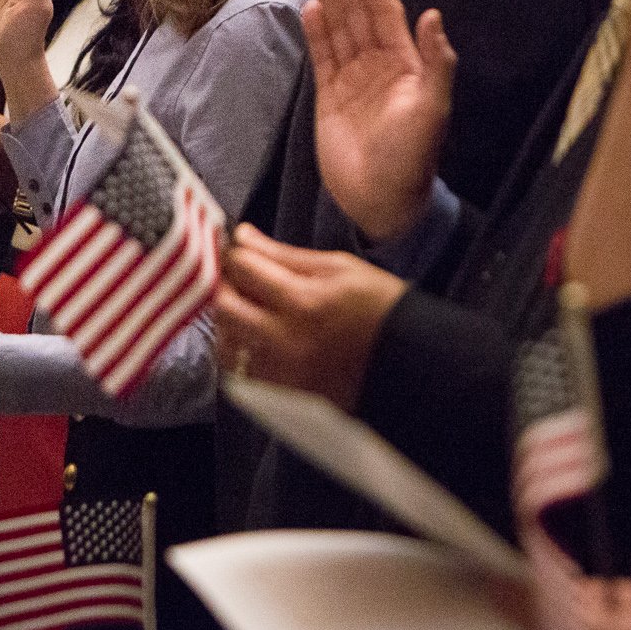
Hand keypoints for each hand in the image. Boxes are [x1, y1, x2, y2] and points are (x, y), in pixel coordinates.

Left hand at [214, 224, 404, 410]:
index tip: (239, 249)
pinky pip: (238, 369)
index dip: (236, 252)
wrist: (407, 364)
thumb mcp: (340, 268)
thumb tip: (244, 236)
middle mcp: (285, 340)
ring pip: (225, 340)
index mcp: (304, 302)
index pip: (243, 268)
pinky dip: (239, 349)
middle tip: (237, 276)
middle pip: (223, 304)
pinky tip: (256, 336)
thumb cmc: (381, 310)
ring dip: (228, 318)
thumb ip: (284, 254)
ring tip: (247, 307)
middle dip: (224, 283)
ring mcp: (280, 370)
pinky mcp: (280, 393)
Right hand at [303, 0, 455, 241]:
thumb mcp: (432, 110)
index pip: (386, 11)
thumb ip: (435, 62)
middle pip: (359, 10)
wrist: (379, 202)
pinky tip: (311, 5)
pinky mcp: (329, 97)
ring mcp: (352, 79)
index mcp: (406, 64)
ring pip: (339, 27)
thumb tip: (433, 15)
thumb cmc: (412, 159)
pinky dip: (316, 32)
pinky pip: (321, 56)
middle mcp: (379, 65)